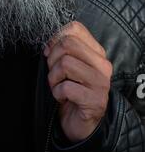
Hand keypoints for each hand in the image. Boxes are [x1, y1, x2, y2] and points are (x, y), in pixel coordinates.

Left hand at [44, 21, 112, 142]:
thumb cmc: (71, 91)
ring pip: (65, 63)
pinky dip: (57, 93)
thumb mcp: (67, 66)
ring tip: (58, 87)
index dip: (55, 38)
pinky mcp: (95, 100)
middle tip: (54, 74)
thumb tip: (48, 43)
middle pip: (67, 43)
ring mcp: (100, 82)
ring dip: (53, 78)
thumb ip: (63, 50)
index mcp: (96, 52)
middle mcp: (102, 64)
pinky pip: (66, 87)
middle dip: (52, 59)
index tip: (50, 52)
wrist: (81, 123)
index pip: (75, 28)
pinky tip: (62, 98)